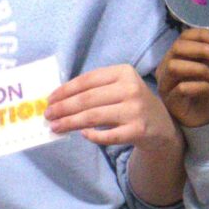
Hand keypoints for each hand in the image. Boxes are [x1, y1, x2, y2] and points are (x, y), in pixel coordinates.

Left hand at [47, 64, 175, 151]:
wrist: (160, 126)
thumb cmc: (131, 104)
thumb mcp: (118, 87)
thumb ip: (94, 89)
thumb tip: (58, 99)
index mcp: (123, 72)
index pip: (87, 80)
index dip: (65, 90)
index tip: (50, 99)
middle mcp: (131, 89)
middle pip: (87, 99)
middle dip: (63, 108)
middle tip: (47, 115)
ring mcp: (135, 110)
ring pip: (93, 117)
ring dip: (70, 123)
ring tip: (55, 127)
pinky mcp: (138, 130)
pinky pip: (108, 136)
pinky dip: (92, 136)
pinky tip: (82, 134)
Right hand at [155, 27, 208, 129]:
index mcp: (176, 55)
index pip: (183, 37)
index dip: (201, 35)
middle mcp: (166, 67)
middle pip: (177, 49)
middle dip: (201, 49)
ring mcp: (166, 84)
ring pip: (174, 67)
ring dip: (199, 68)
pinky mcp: (170, 101)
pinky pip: (181, 88)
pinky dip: (200, 86)